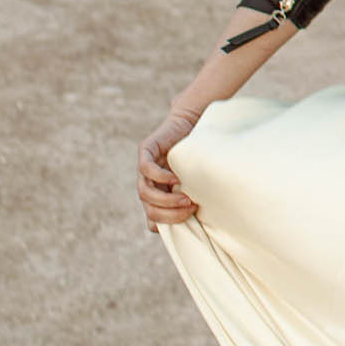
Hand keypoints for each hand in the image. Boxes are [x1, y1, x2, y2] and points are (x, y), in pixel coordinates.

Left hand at [138, 106, 204, 230]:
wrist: (194, 121)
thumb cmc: (200, 153)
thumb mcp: (197, 180)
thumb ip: (193, 197)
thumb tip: (200, 219)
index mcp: (159, 193)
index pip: (153, 218)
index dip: (167, 223)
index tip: (189, 220)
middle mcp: (149, 183)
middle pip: (148, 209)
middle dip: (169, 214)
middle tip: (191, 209)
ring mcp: (145, 167)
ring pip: (144, 193)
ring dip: (166, 200)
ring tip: (187, 199)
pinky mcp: (145, 150)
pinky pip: (146, 169)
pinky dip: (160, 177)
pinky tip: (176, 179)